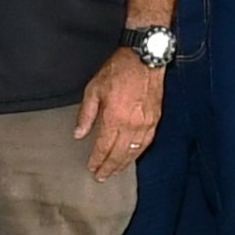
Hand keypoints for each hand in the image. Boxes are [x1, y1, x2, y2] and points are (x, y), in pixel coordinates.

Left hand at [76, 50, 164, 180]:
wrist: (145, 58)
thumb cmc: (118, 70)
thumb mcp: (94, 89)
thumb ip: (86, 114)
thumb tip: (79, 134)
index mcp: (114, 118)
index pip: (104, 147)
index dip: (97, 160)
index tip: (91, 168)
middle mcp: (131, 125)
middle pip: (119, 155)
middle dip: (109, 168)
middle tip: (101, 177)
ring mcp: (146, 123)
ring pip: (134, 152)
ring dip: (124, 164)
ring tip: (115, 171)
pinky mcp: (155, 119)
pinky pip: (146, 143)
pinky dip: (138, 153)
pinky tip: (132, 156)